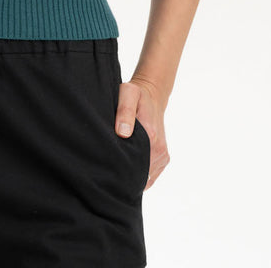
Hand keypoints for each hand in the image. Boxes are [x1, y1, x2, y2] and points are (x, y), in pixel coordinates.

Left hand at [114, 74, 170, 189]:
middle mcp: (159, 148)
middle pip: (138, 173)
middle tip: (109, 165)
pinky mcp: (163, 158)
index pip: (133, 164)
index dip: (119, 167)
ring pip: (144, 177)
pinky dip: (140, 175)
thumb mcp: (128, 93)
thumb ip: (125, 112)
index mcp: (150, 135)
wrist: (153, 96)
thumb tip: (122, 133)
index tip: (108, 164)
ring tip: (119, 162)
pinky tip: (130, 165)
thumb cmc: (137, 95)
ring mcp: (162, 155)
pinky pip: (151, 177)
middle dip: (124, 173)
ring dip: (132, 174)